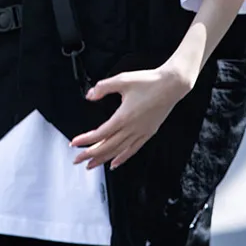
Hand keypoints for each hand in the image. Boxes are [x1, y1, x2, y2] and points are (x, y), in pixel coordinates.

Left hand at [69, 65, 191, 170]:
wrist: (171, 85)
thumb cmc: (149, 81)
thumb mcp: (122, 79)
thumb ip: (103, 87)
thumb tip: (90, 96)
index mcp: (124, 117)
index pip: (100, 134)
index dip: (85, 140)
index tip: (74, 144)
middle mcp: (132, 128)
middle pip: (107, 147)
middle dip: (90, 155)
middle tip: (77, 160)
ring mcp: (141, 133)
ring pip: (119, 151)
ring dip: (103, 159)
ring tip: (91, 165)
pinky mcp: (149, 133)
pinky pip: (133, 150)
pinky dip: (122, 158)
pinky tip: (115, 163)